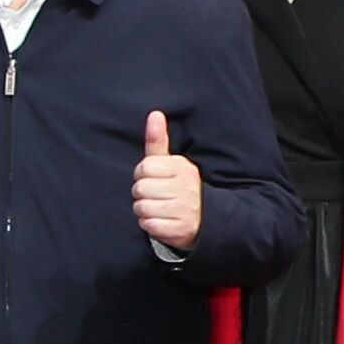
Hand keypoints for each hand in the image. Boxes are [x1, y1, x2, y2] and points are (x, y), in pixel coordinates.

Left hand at [131, 110, 203, 251]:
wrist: (204, 219)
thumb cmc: (178, 186)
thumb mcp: (170, 162)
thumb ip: (158, 140)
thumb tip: (155, 114)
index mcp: (183, 168)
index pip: (144, 168)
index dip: (142, 175)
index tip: (153, 179)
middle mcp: (187, 188)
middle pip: (140, 189)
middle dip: (142, 194)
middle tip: (156, 195)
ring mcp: (185, 209)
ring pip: (142, 207)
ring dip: (144, 210)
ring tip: (158, 208)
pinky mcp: (181, 229)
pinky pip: (149, 225)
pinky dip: (150, 224)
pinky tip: (161, 220)